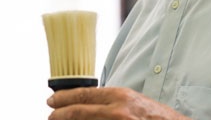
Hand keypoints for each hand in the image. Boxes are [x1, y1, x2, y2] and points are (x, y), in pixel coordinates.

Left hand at [46, 87, 189, 119]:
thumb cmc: (160, 119)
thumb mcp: (136, 103)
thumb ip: (113, 102)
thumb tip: (89, 104)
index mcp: (120, 97)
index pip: (83, 94)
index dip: (63, 98)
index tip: (52, 101)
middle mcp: (117, 111)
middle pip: (77, 112)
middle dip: (59, 115)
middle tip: (51, 116)